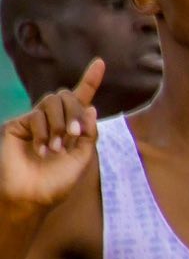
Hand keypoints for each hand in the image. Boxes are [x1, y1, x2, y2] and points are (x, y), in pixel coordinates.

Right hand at [1, 59, 102, 215]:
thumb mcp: (82, 158)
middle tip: (75, 135)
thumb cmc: (57, 182)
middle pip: (68, 96)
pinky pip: (36, 115)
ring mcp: (35, 121)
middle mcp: (54, 120)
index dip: (90, 80)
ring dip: (60, 124)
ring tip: (56, 148)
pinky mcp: (18, 124)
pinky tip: (40, 151)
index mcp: (72, 128)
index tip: (101, 63)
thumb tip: (92, 108)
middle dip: (75, 113)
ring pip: (53, 100)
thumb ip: (89, 134)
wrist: (33, 196)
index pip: (81, 100)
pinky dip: (43, 133)